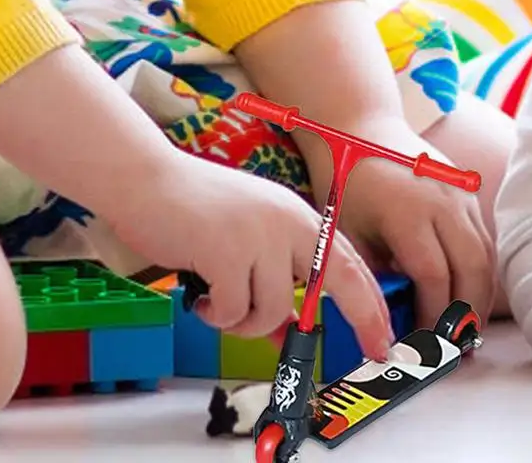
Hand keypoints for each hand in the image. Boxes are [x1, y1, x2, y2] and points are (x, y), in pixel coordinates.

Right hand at [107, 148, 394, 361]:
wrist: (147, 180)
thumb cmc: (195, 212)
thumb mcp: (247, 241)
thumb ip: (272, 282)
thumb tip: (286, 334)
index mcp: (296, 216)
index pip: (346, 261)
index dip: (370, 301)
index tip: (384, 335)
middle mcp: (286, 221)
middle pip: (339, 279)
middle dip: (363, 318)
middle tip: (374, 351)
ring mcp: (259, 235)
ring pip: (273, 310)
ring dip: (245, 321)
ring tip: (220, 301)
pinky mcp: (227, 251)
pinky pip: (234, 311)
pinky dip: (217, 315)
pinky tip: (202, 294)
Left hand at [305, 117, 494, 328]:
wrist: (360, 126)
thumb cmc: (345, 179)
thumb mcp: (347, 230)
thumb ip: (372, 273)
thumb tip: (390, 319)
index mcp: (408, 211)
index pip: (434, 277)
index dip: (432, 316)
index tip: (421, 344)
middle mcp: (443, 201)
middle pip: (472, 270)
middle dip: (466, 315)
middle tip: (453, 348)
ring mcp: (461, 193)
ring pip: (486, 256)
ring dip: (479, 295)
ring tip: (464, 329)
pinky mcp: (467, 189)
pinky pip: (483, 237)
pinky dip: (479, 270)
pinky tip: (465, 293)